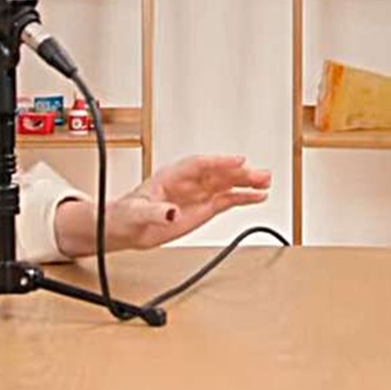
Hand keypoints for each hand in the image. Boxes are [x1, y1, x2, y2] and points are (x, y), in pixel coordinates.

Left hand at [56, 155, 271, 254]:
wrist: (125, 228)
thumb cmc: (126, 215)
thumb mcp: (136, 214)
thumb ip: (155, 213)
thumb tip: (171, 212)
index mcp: (171, 175)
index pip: (199, 164)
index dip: (219, 161)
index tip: (238, 161)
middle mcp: (188, 182)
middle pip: (218, 172)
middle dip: (239, 173)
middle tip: (259, 175)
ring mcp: (197, 193)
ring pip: (226, 184)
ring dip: (246, 182)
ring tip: (265, 183)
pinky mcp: (202, 208)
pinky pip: (226, 199)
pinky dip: (242, 197)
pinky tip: (257, 196)